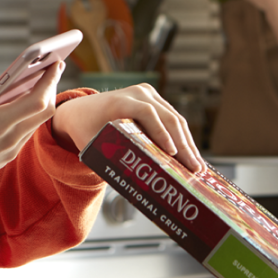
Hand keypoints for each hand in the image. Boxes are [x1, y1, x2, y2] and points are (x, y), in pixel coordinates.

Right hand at [0, 64, 62, 222]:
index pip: (37, 101)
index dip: (49, 80)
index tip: (55, 62)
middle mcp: (10, 141)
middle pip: (44, 111)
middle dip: (51, 87)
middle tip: (52, 67)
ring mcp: (9, 151)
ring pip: (36, 122)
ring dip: (40, 101)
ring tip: (37, 81)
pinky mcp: (5, 158)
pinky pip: (25, 132)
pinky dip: (28, 114)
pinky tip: (19, 103)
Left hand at [52, 84, 204, 172]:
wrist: (80, 110)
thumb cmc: (86, 131)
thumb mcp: (93, 146)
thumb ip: (110, 159)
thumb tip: (134, 184)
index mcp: (120, 102)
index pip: (147, 114)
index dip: (161, 133)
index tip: (172, 153)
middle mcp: (137, 93)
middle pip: (167, 117)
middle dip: (183, 145)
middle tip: (194, 168)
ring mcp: (148, 93)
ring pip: (175, 118)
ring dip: (188, 143)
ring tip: (197, 166)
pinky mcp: (155, 99)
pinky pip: (173, 118)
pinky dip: (182, 137)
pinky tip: (190, 155)